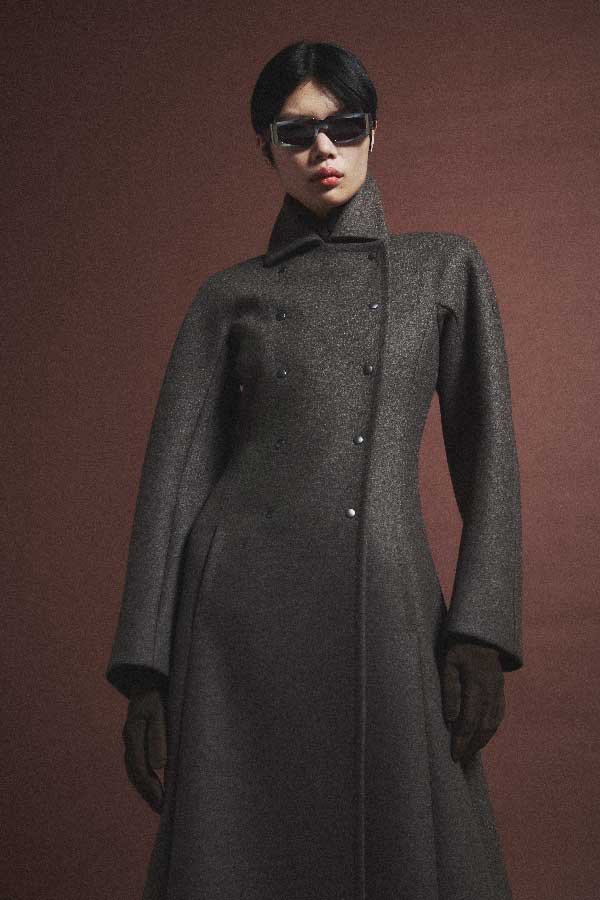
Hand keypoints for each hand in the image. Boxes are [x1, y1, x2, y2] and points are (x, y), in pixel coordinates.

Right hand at [122, 686, 167, 812]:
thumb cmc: (158, 692)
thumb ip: (159, 735)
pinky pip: (138, 763)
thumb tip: (158, 766)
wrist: (149, 676)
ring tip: (159, 804)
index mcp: (133, 733)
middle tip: (162, 811)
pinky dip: (146, 777)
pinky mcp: (137, 737)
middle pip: (135, 774)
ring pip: (135, 770)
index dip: (151, 789)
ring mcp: (131, 738)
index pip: (140, 770)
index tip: (163, 804)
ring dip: (146, 788)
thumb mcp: (160, 710)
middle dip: (148, 794)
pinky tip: (156, 786)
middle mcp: (129, 739)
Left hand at [441, 639, 504, 763]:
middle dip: (471, 746)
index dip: (461, 740)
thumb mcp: (449, 664)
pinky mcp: (501, 692)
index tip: (453, 755)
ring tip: (469, 754)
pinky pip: (498, 716)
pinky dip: (490, 730)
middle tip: (460, 760)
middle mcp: (491, 693)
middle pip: (482, 727)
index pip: (469, 721)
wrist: (481, 636)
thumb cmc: (460, 650)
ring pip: (492, 724)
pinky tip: (481, 737)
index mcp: (477, 687)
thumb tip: (450, 718)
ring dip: (481, 741)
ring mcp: (498, 693)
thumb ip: (449, 689)